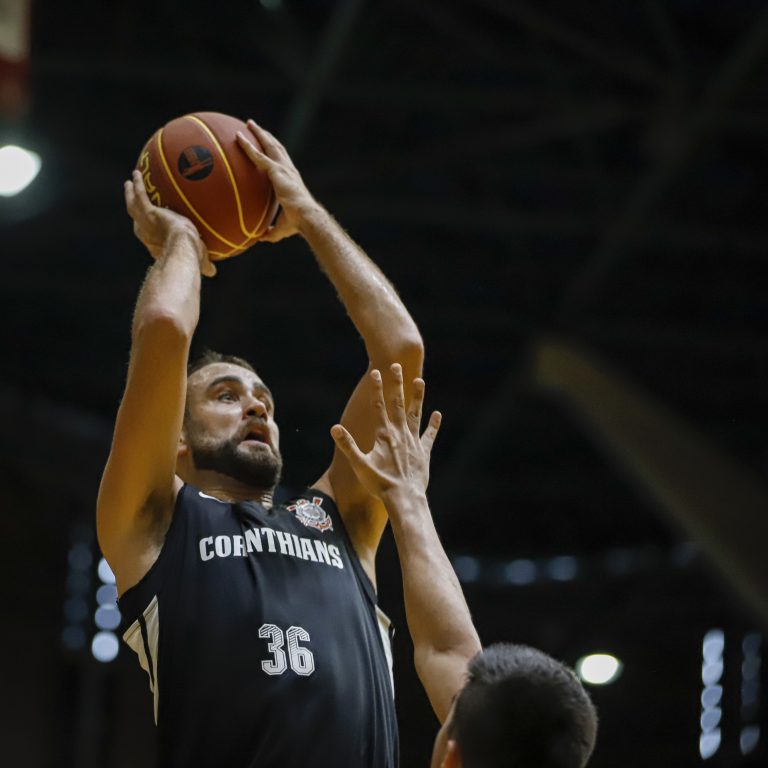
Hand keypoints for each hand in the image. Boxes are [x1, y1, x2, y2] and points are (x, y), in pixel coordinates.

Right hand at [124, 170, 215, 276]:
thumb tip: (213, 272)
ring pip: (133, 205)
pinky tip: (137, 173)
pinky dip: (138, 184)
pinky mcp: (148, 212)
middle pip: (136, 218)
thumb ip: (205, 265)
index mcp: (155, 244)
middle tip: (133, 200)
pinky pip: (140, 194)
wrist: (183, 250)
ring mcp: (145, 222)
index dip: (147, 230)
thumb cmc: (192, 258)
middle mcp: (146, 233)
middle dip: (134, 209)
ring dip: (130, 194)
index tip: (148, 224)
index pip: (149, 236)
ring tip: (130, 183)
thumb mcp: (199, 261)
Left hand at [235, 120, 319, 242]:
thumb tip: (259, 238)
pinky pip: (258, 155)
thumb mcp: (281, 229)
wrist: (306, 217)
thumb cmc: (297, 224)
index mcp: (291, 180)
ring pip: (269, 145)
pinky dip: (248, 146)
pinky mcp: (277, 170)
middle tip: (255, 127)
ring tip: (249, 124)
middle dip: (266, 136)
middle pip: (276, 147)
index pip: (282, 162)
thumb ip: (270, 232)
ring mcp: (283, 168)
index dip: (274, 153)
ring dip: (258, 133)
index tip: (266, 146)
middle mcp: (288, 170)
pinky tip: (238, 138)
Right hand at [330, 364, 441, 501]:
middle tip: (396, 366)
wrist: (404, 498)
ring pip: (416, 414)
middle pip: (398, 404)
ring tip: (420, 380)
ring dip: (417, 397)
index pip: (379, 406)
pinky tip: (437, 414)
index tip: (375, 372)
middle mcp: (400, 434)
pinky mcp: (423, 452)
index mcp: (384, 434)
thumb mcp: (359, 465)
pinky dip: (433, 425)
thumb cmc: (380, 484)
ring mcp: (414, 442)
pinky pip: (429, 435)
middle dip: (396, 384)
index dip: (376, 388)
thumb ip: (348, 445)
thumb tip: (334, 428)